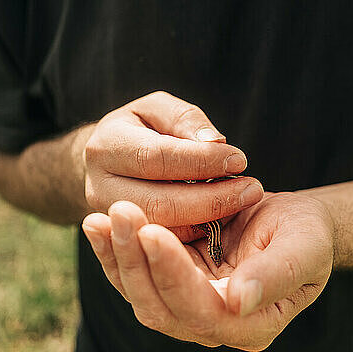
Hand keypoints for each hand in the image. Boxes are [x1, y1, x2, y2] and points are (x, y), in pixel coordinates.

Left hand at [82, 191, 333, 350]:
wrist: (292, 226)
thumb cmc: (306, 235)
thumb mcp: (304, 248)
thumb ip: (275, 275)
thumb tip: (237, 301)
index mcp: (251, 326)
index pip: (202, 310)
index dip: (173, 275)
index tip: (152, 231)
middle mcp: (214, 327)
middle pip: (161, 308)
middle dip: (136, 261)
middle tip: (120, 212)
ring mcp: (189, 310)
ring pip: (140, 294)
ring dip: (117, 257)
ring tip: (100, 218)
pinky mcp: (172, 287)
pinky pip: (135, 277)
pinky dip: (113, 253)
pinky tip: (97, 225)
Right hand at [84, 91, 263, 237]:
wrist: (109, 161)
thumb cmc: (141, 130)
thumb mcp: (158, 109)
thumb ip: (185, 120)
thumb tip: (214, 144)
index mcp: (106, 147)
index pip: (157, 158)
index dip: (201, 161)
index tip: (240, 160)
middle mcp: (100, 187)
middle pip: (159, 202)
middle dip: (211, 198)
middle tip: (252, 189)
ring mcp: (112, 219)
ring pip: (163, 228)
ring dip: (209, 218)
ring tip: (243, 201)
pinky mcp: (125, 240)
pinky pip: (165, 242)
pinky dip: (198, 232)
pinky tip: (224, 217)